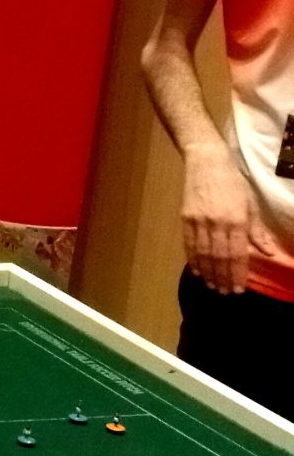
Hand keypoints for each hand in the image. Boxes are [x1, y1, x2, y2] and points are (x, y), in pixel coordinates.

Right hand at [180, 148, 256, 292]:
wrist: (206, 162)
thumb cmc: (233, 183)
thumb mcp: (250, 204)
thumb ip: (257, 231)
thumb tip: (269, 253)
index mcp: (236, 220)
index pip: (237, 254)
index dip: (237, 273)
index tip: (238, 288)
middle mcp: (217, 223)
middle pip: (219, 257)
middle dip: (222, 277)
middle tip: (224, 292)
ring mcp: (198, 221)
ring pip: (203, 253)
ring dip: (207, 272)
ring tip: (211, 285)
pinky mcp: (185, 218)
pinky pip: (189, 243)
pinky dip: (193, 259)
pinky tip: (196, 270)